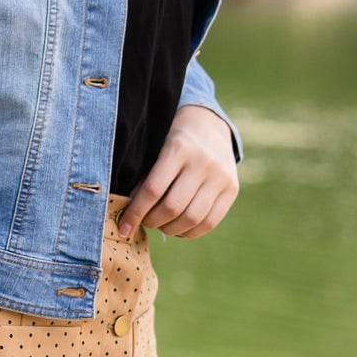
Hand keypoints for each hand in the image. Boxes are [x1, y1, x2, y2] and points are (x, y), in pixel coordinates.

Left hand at [117, 104, 238, 239]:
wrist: (209, 124)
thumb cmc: (172, 140)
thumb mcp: (156, 149)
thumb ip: (145, 178)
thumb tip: (131, 215)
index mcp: (179, 148)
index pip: (153, 190)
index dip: (135, 213)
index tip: (123, 227)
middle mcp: (203, 162)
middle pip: (173, 207)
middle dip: (152, 222)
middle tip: (144, 222)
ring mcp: (221, 176)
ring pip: (192, 219)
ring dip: (170, 229)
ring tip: (160, 225)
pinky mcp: (232, 188)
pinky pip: (210, 222)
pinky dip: (190, 232)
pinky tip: (178, 228)